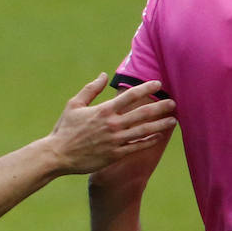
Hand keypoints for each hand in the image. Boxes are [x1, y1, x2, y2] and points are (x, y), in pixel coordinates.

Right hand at [47, 75, 176, 174]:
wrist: (57, 155)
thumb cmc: (64, 129)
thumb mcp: (74, 105)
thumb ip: (90, 89)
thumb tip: (103, 75)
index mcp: (103, 110)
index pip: (130, 96)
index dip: (146, 88)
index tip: (158, 83)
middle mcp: (112, 124)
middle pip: (143, 113)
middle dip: (161, 107)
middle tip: (174, 103)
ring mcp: (115, 140)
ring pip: (144, 131)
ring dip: (161, 125)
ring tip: (173, 120)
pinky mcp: (115, 155)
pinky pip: (137, 147)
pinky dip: (149, 141)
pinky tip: (158, 136)